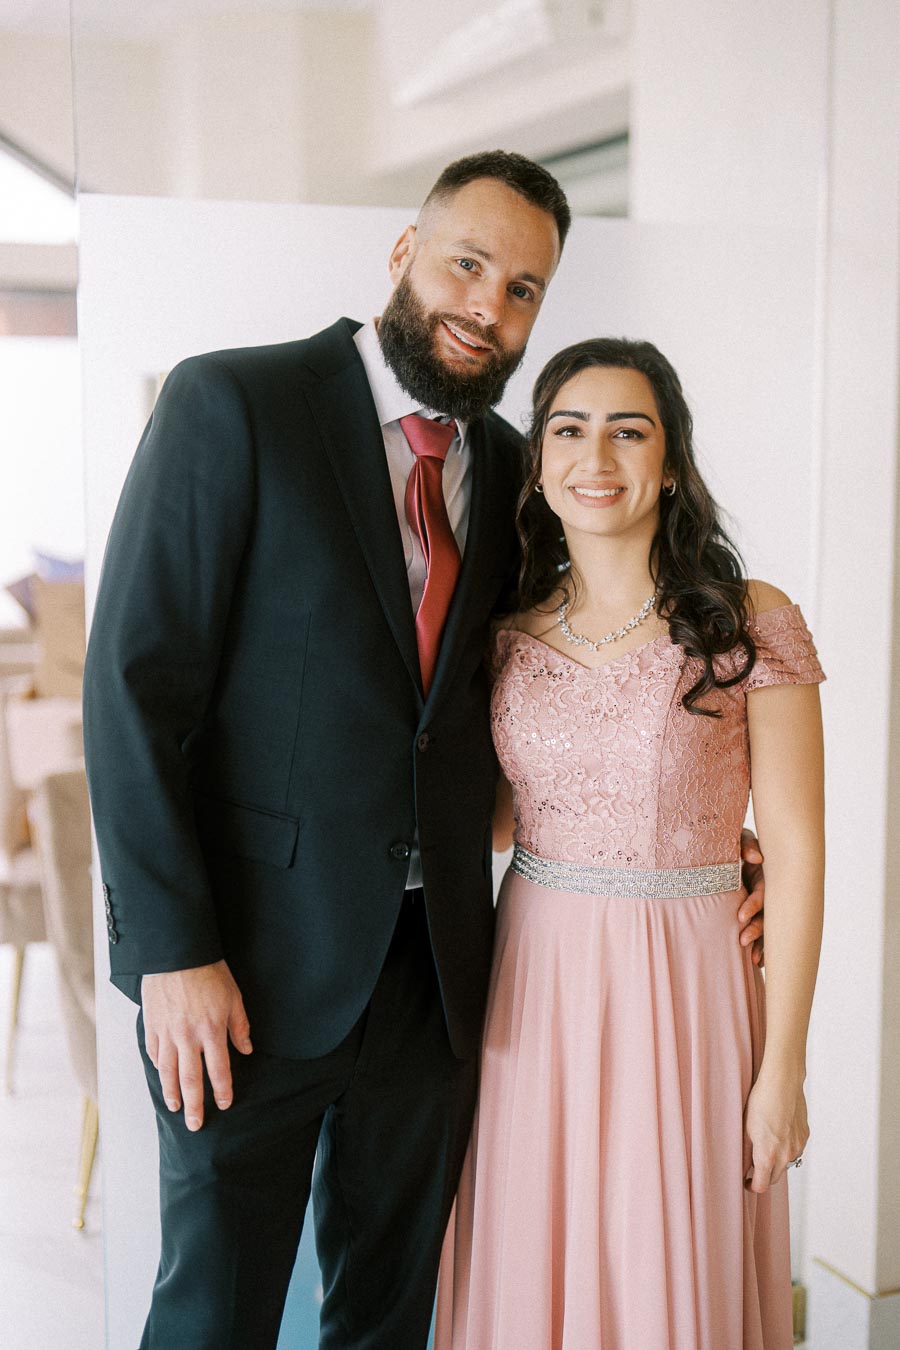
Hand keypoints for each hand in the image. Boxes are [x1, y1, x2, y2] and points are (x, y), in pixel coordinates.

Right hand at [142, 960, 252, 1130]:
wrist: (178, 954)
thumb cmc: (209, 972)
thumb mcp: (233, 997)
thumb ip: (239, 1027)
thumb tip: (246, 1050)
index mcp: (211, 1030)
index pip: (219, 1070)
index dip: (223, 1090)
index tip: (225, 1104)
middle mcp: (188, 1037)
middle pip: (191, 1080)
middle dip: (195, 1105)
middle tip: (195, 1124)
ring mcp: (167, 1033)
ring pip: (168, 1071)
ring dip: (172, 1092)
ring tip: (176, 1108)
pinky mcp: (152, 1026)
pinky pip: (153, 1053)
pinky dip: (158, 1068)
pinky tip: (162, 1078)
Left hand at [739, 828, 764, 965]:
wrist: (722, 849)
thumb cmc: (732, 842)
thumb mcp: (738, 838)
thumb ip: (746, 844)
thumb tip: (756, 858)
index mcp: (764, 876)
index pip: (762, 893)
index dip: (753, 905)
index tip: (740, 917)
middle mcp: (765, 892)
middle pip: (766, 914)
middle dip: (757, 930)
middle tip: (742, 941)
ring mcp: (762, 905)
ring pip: (766, 927)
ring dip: (761, 943)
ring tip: (751, 959)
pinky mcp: (754, 914)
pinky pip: (760, 933)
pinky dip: (761, 947)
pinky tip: (758, 962)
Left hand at [744, 1069, 808, 1192]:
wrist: (782, 1083)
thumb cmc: (761, 1102)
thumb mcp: (746, 1129)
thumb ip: (746, 1153)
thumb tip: (743, 1168)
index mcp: (768, 1156)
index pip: (762, 1186)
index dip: (752, 1186)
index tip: (747, 1181)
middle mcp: (785, 1156)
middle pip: (774, 1178)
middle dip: (764, 1174)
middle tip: (754, 1163)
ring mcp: (798, 1147)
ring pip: (786, 1164)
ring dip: (776, 1161)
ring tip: (767, 1142)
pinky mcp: (805, 1137)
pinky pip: (795, 1150)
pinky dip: (786, 1148)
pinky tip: (779, 1132)